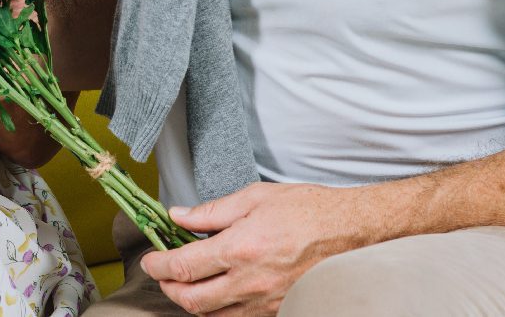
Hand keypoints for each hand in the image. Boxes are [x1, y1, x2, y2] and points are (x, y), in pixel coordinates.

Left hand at [138, 182, 376, 315]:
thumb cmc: (308, 211)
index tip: (150, 258)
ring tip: (186, 283)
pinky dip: (220, 310)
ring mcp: (266, 302)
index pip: (183, 267)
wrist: (354, 232)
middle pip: (192, 301)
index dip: (158, 265)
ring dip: (192, 302)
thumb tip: (177, 216)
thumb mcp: (254, 199)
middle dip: (169, 288)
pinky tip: (217, 292)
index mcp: (240, 250)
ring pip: (214, 316)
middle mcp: (250, 282)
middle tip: (163, 273)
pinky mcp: (279, 310)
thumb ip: (211, 212)